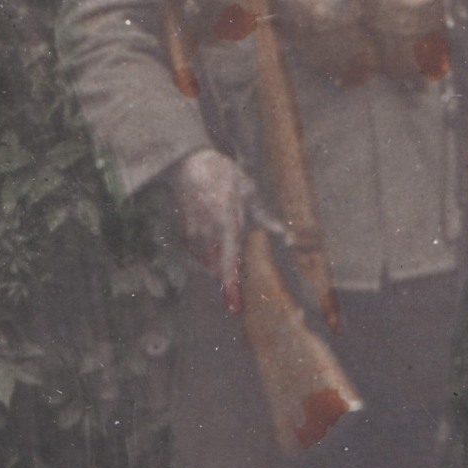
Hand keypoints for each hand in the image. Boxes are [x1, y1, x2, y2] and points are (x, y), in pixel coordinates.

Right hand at [174, 148, 253, 314]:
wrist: (189, 161)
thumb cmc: (222, 174)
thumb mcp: (248, 190)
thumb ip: (263, 216)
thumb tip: (283, 234)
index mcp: (227, 222)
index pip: (230, 260)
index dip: (231, 285)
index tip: (233, 306)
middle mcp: (209, 231)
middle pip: (218, 266)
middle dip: (227, 279)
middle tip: (235, 292)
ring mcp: (194, 231)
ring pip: (207, 260)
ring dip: (217, 265)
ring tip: (226, 259)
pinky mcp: (184, 230)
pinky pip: (197, 251)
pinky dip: (206, 253)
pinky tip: (212, 246)